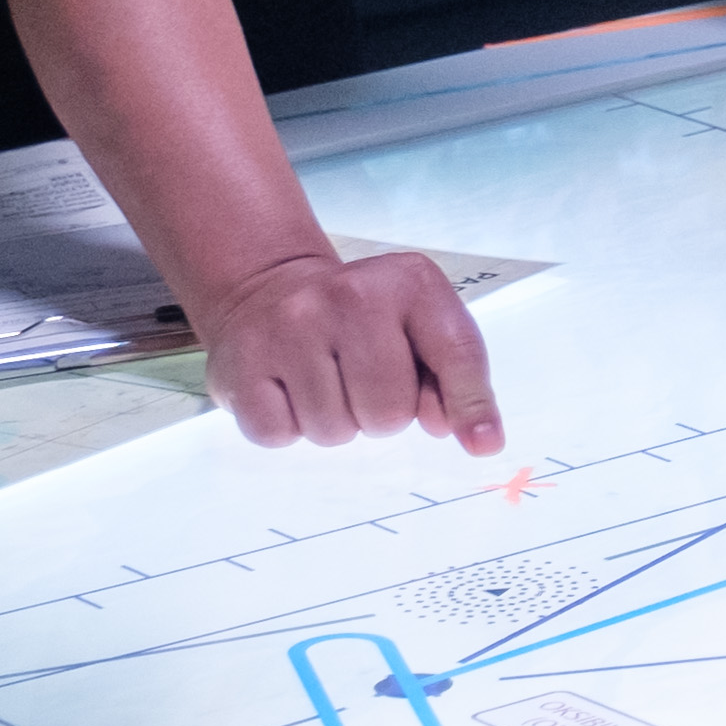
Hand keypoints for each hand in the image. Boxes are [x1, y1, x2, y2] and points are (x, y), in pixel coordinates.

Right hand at [189, 244, 501, 455]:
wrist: (268, 287)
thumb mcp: (418, 323)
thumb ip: (453, 377)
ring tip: (323, 380)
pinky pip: (280, 435)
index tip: (483, 443)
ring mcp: (290, 327)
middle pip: (389, 413)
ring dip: (334, 422)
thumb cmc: (360, 318)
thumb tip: (469, 436)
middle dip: (380, 415)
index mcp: (409, 282)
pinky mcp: (242, 362)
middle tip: (359, 382)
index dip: (471, 405)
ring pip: (334, 432)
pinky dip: (288, 427)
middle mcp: (348, 296)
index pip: (456, 353)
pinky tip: (288, 389)